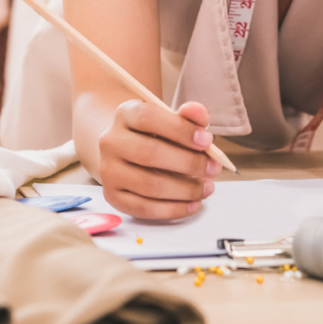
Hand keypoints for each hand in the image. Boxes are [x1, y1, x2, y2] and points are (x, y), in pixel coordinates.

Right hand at [98, 100, 221, 219]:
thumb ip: (188, 115)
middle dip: (188, 163)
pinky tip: (192, 203)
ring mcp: (109, 171)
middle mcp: (111, 141)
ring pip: (149, 185)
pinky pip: (144, 208)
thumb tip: (200, 115)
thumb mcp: (171, 118)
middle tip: (213, 168)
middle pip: (149, 153)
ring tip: (207, 188)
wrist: (128, 151)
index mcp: (125, 114)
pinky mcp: (113, 196)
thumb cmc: (157, 134)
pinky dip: (173, 209)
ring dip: (185, 190)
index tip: (206, 141)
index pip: (148, 117)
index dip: (180, 129)